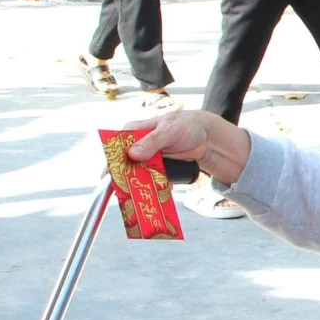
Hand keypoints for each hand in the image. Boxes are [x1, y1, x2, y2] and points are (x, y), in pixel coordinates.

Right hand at [125, 109, 250, 183]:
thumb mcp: (169, 130)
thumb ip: (152, 141)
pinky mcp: (157, 168)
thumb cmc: (186, 126)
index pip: (116, 147)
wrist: (206, 136)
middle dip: (126, 177)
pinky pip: (151, 179)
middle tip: (128, 190)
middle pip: (125, 164)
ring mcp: (147, 158)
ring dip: (140, 184)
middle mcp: (137, 145)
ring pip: (137, 174)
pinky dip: (154, 186)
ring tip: (144, 193)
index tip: (112, 176)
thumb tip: (133, 153)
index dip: (113, 162)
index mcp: (134, 131)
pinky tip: (160, 191)